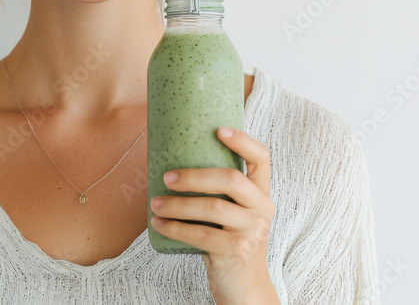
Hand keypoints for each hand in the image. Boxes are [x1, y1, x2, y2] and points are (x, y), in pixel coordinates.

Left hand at [150, 127, 277, 304]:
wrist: (245, 289)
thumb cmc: (230, 244)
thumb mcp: (234, 216)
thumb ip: (219, 194)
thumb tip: (171, 167)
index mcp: (261, 195)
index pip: (262, 159)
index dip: (243, 141)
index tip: (218, 130)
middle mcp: (262, 210)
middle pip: (231, 179)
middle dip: (194, 176)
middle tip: (167, 178)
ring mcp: (251, 231)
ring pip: (212, 207)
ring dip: (177, 204)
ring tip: (156, 204)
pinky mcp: (236, 251)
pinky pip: (200, 234)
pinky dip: (175, 228)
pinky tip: (158, 224)